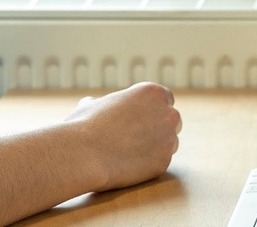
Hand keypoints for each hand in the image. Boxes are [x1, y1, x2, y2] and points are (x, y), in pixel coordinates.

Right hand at [64, 82, 180, 191]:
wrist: (84, 154)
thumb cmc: (84, 126)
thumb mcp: (91, 104)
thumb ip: (101, 103)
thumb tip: (92, 103)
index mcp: (152, 93)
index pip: (165, 98)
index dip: (153, 109)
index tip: (141, 118)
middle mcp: (167, 113)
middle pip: (172, 120)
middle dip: (160, 127)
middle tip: (138, 136)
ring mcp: (168, 139)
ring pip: (170, 142)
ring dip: (157, 146)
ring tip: (131, 151)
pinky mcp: (164, 162)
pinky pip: (162, 161)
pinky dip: (149, 163)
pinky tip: (130, 163)